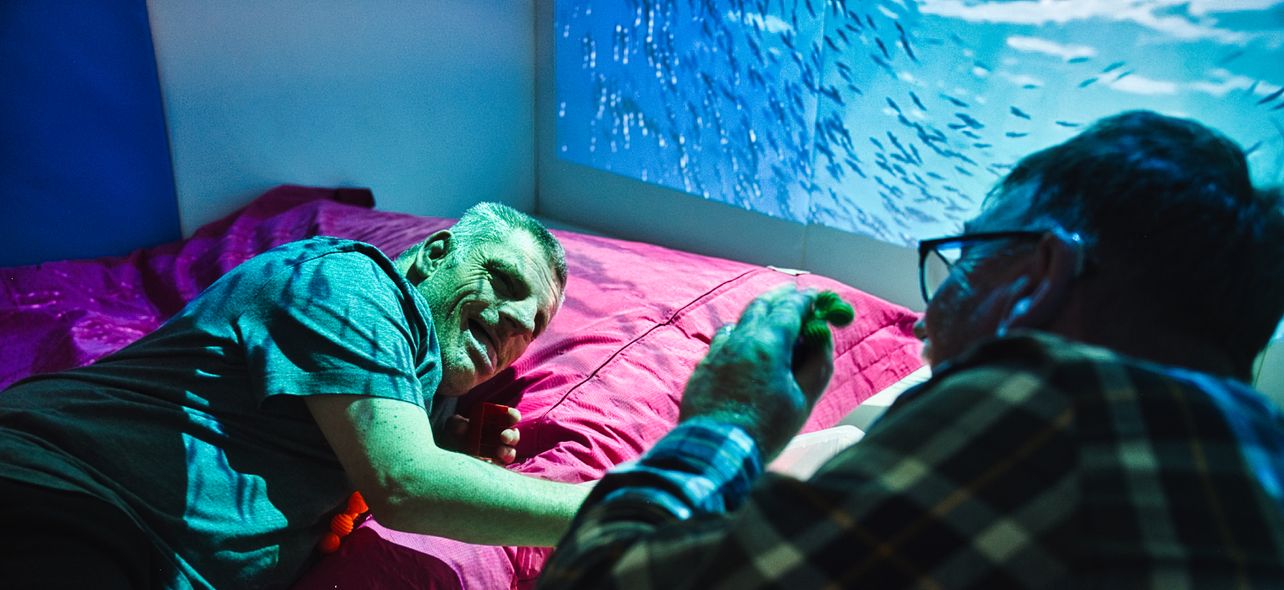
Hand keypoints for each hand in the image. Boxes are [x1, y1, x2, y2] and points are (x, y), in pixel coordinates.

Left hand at [445, 405, 521, 463]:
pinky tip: (490, 462)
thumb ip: (458, 422)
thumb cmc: (452, 436)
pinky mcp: (493, 467)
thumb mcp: (452, 425)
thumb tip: (464, 426)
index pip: (508, 417)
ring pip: (510, 452)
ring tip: (499, 452)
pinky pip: (501, 466)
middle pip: (513, 435)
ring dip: (507, 452)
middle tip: (504, 437)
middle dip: (511, 435)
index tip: (513, 417)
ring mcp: (497, 453)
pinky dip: (498, 464)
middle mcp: (499, 437)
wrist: (447, 454)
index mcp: (493, 423)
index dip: (513, 416)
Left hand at [679, 284, 834, 459]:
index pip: (790, 308)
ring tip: (769, 319)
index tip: (815, 296)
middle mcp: (740, 340)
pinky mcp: (703, 367)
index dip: (805, 299)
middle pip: (761, 305)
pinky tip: (743, 346)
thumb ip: (816, 364)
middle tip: (792, 291)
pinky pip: (723, 342)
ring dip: (756, 315)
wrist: (717, 451)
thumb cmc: (766, 429)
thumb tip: (822, 337)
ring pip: (739, 322)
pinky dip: (738, 336)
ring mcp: (717, 352)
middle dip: (780, 296)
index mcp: (768, 344)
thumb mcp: (803, 400)